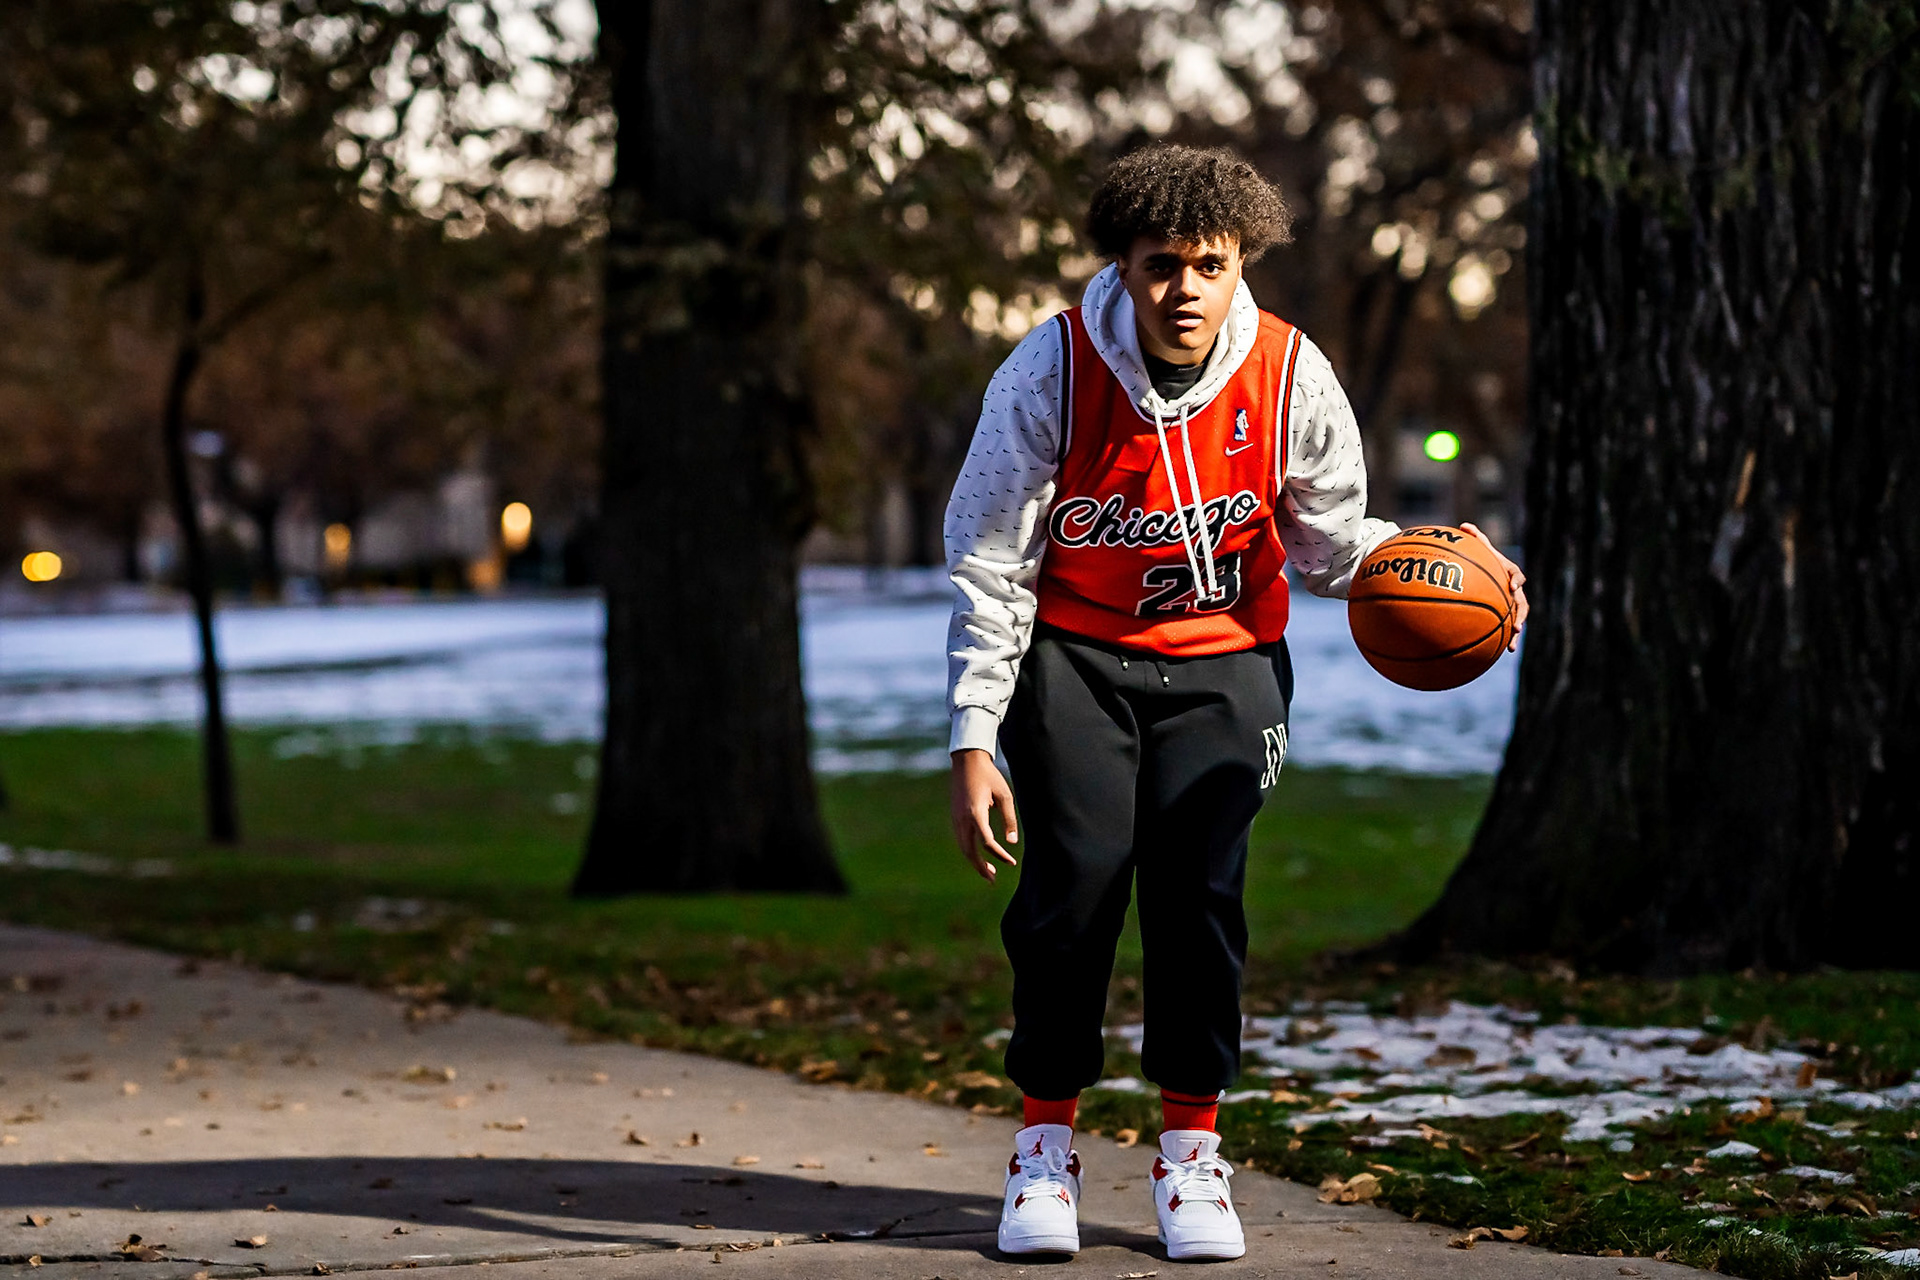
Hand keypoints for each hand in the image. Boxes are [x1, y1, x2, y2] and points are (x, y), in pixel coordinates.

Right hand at [950, 748, 1018, 882]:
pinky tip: (979, 855)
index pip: (987, 842)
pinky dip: (969, 851)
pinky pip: (960, 839)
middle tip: (993, 879)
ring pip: (963, 847)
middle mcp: (962, 818)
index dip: (999, 855)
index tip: (1011, 862)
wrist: (966, 761)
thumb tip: (1011, 843)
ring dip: (974, 861)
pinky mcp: (954, 816)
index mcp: (976, 812)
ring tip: (988, 871)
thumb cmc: (989, 776)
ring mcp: (956, 818)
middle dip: (981, 867)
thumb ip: (1009, 819)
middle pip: (969, 851)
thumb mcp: (1004, 795)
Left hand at [1460, 522, 1528, 649]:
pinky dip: (1505, 639)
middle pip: (1522, 603)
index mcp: (1509, 573)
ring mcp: (1510, 604)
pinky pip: (1506, 628)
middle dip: (1520, 614)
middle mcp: (1514, 590)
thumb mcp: (1479, 550)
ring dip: (1516, 630)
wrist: (1486, 573)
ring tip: (1512, 643)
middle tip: (1517, 625)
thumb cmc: (1482, 561)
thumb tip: (1464, 525)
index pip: (1517, 575)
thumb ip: (1474, 538)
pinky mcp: (1504, 614)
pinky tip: (1502, 652)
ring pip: (1517, 619)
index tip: (1512, 585)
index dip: (1516, 580)